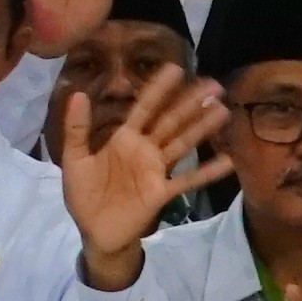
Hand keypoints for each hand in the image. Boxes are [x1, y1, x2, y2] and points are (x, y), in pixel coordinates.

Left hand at [58, 70, 225, 282]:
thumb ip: (77, 128)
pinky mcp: (162, 192)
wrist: (94, 232)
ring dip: (202, 128)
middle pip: (170, 121)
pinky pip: (187, 180)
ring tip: (222, 110)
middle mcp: (145, 150)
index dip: (158, 89)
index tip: (175, 68)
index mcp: (124, 139)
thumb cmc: (84, 195)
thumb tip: (77, 93)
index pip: (144, 108)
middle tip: (213, 83)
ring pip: (182, 144)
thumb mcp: (74, 159)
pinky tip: (227, 160)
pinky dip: (207, 171)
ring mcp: (156, 170)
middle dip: (190, 102)